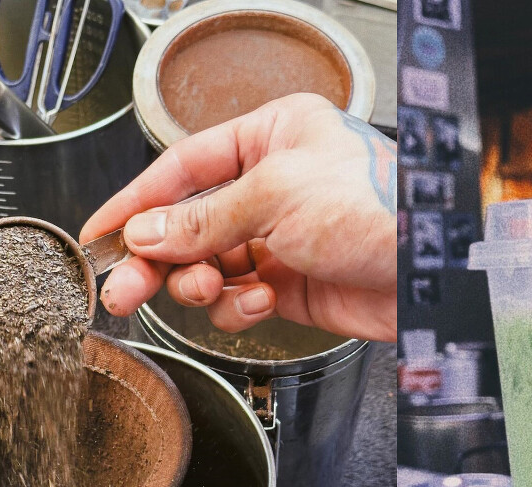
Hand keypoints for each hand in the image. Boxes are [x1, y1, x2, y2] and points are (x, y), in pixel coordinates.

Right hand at [80, 93, 396, 341]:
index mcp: (273, 137)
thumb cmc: (379, 209)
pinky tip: (262, 299)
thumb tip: (147, 233)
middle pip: (189, 224)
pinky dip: (241, 305)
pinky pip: (241, 299)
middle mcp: (275, 184)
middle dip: (157, 258)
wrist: (431, 275)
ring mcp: (283, 237)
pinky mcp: (293, 285)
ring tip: (207, 289)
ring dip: (200, 284)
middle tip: (122, 289)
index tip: (100, 233)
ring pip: (210, 267)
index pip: (185, 167)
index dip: (137, 202)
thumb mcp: (278, 195)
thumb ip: (205, 218)